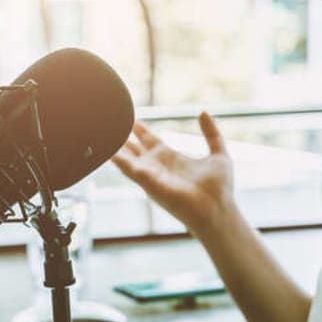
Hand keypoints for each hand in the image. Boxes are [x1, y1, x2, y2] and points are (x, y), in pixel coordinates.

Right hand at [112, 113, 233, 234]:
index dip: (141, 131)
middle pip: (135, 149)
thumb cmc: (220, 189)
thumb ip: (211, 133)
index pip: (151, 142)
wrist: (217, 209)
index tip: (132, 120)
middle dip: (122, 138)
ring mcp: (151, 175)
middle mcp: (158, 167)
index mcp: (172, 159)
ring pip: (126, 158)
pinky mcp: (148, 182)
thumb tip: (202, 112)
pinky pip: (128, 167)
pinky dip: (116, 158)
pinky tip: (106, 148)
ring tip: (101, 134)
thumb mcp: (218, 153)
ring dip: (115, 147)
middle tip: (110, 124)